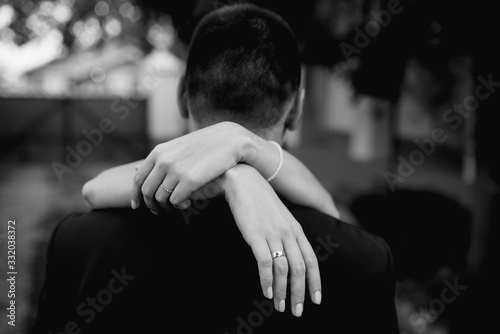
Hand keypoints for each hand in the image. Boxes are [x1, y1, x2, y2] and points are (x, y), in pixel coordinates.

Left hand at [132, 122, 253, 213]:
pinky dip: (180, 206)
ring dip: (166, 207)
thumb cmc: (205, 147)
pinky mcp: (190, 180)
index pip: (138, 178)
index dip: (136, 195)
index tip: (137, 206)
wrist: (231, 141)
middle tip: (157, 212)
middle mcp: (164, 160)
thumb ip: (157, 160)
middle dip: (149, 205)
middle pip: (147, 191)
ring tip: (175, 208)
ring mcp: (176, 170)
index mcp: (159, 152)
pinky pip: (176, 201)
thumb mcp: (178, 148)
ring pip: (161, 199)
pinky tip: (189, 204)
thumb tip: (134, 169)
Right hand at [221, 164, 321, 316]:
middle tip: (297, 311)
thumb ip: (288, 235)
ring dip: (283, 291)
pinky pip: (265, 263)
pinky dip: (267, 280)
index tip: (316, 300)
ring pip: (284, 269)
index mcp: (297, 230)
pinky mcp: (256, 235)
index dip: (315, 282)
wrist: (245, 182)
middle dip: (300, 293)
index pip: (311, 260)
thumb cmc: (261, 201)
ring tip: (280, 306)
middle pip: (300, 269)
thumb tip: (290, 256)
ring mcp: (273, 234)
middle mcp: (289, 233)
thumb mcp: (281, 217)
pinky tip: (267, 292)